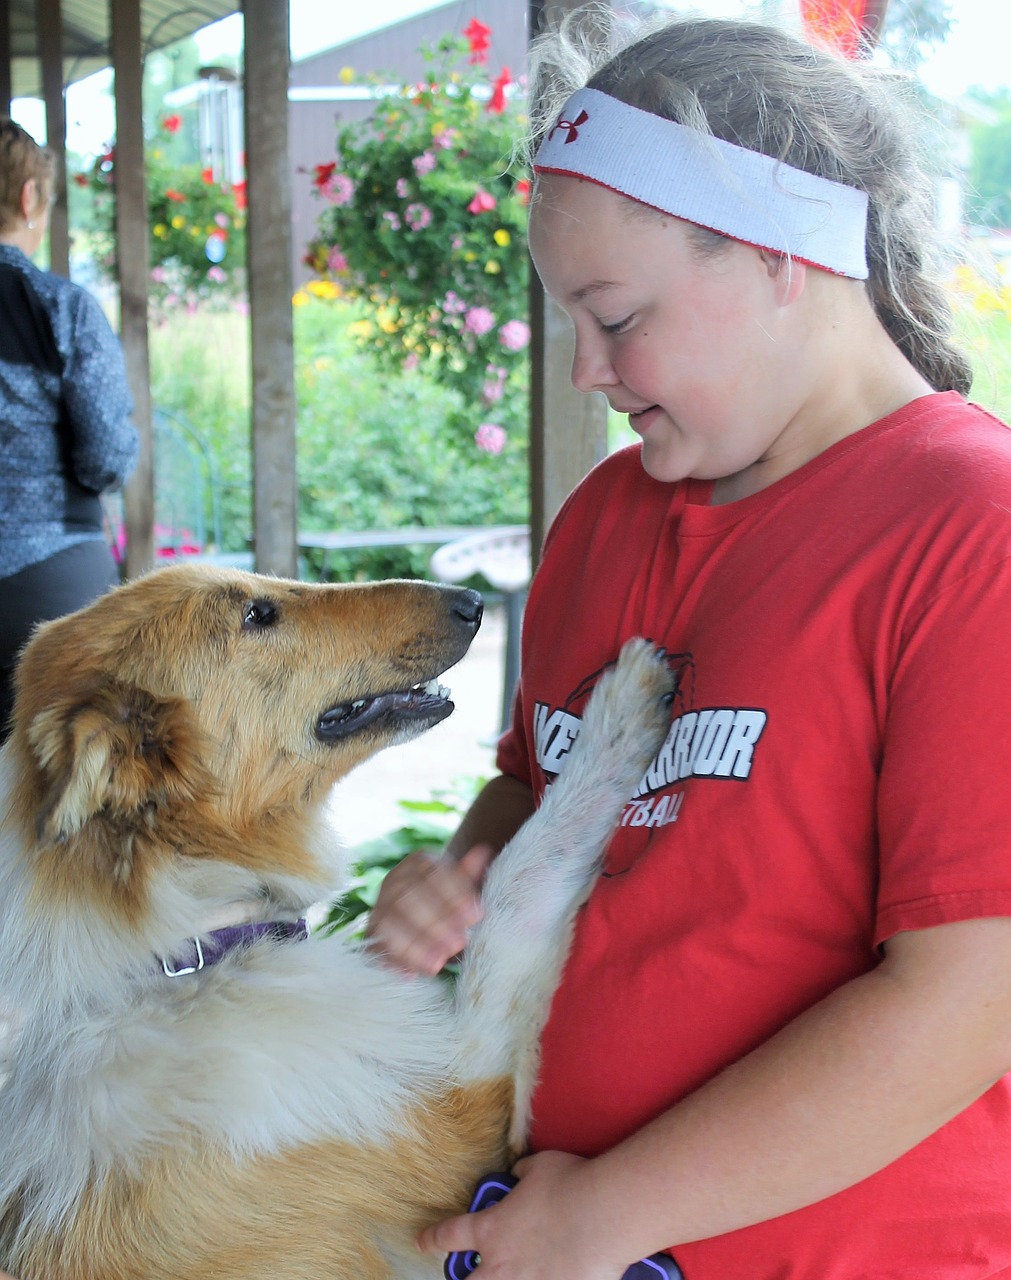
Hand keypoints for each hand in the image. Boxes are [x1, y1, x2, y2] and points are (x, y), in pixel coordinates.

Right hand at [364, 844, 492, 974]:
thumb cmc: (447, 901)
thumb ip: (469, 874)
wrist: (419, 916)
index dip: (455, 894)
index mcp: (418, 864)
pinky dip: (393, 960)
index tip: (476, 915)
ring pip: (390, 922)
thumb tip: (482, 850)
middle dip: (436, 922)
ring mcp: (379, 907)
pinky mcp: (371, 934)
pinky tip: (410, 974)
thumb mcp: (461, 888)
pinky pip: (377, 946)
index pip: (433, 873)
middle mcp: (394, 882)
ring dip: (415, 944)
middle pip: (409, 897)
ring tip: (439, 963)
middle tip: (460, 942)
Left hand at [416, 1150, 630, 1279]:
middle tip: (468, 1276)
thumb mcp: (539, 1167)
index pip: (450, 1235)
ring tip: (508, 1276)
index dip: (433, 1239)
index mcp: (492, 1229)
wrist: (603, 1213)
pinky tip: (554, 1276)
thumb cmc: (569, 1183)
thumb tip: (518, 1175)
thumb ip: (522, 1174)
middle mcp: (502, 1265)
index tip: (421, 1242)